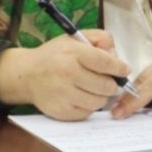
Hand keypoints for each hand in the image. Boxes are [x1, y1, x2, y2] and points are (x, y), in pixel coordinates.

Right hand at [0, 29, 130, 120]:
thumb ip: (99, 38)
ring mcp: (64, 95)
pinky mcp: (62, 111)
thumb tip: (116, 56)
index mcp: (73, 53)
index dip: (119, 67)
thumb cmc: (55, 55)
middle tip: (108, 79)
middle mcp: (68, 74)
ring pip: (99, 101)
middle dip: (112, 83)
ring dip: (102, 95)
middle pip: (106, 85)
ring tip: (94, 87)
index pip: (105, 62)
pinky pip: (87, 112)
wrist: (27, 75)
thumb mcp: (74, 38)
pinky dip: (89, 105)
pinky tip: (82, 96)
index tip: (124, 69)